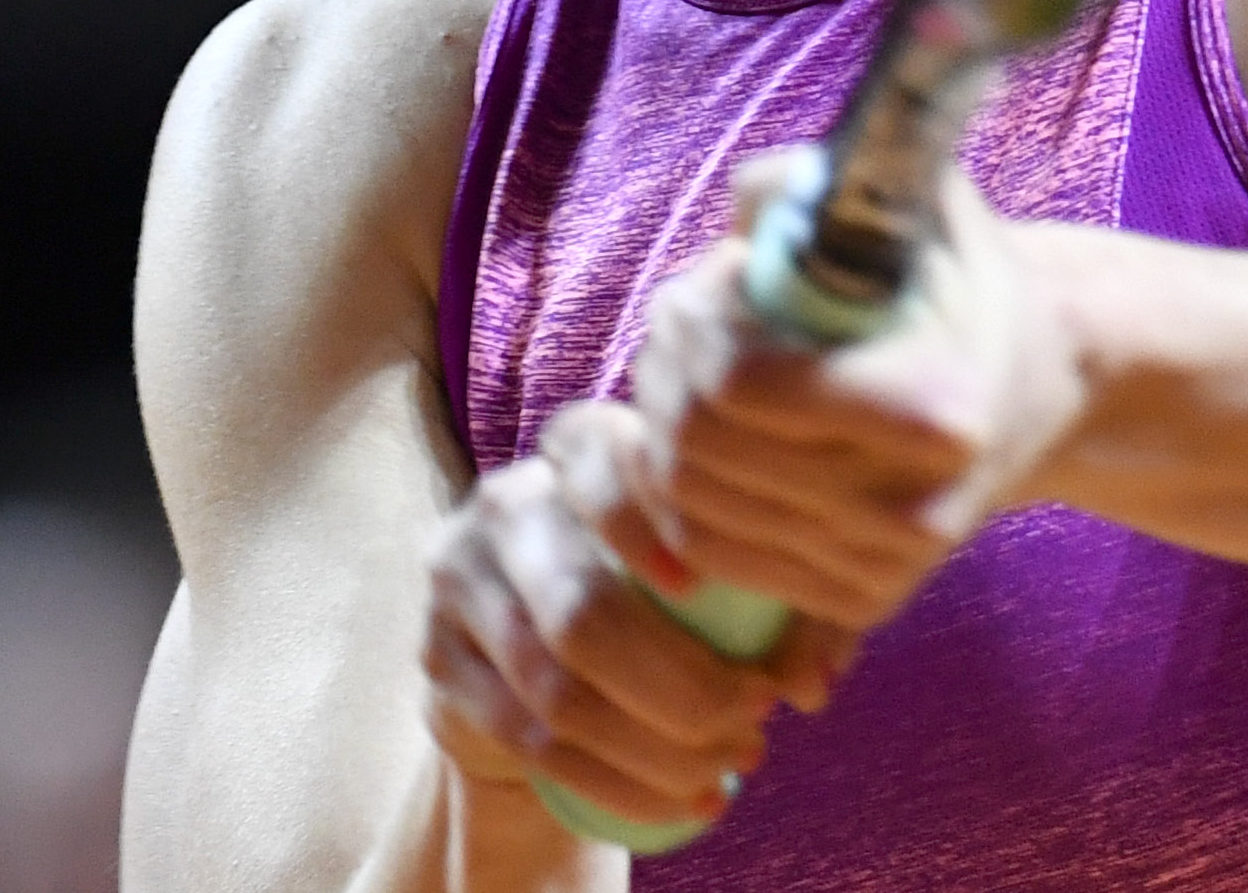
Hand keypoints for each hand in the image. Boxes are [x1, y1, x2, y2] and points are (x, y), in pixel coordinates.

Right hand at [420, 403, 853, 833]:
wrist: (531, 640)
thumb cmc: (655, 589)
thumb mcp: (717, 573)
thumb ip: (777, 608)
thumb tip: (810, 682)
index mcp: (577, 446)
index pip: (601, 460)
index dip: (646, 523)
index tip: (703, 590)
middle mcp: (505, 499)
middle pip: (581, 604)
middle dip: (681, 687)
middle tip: (753, 727)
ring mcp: (459, 577)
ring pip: (554, 684)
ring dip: (652, 748)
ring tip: (723, 773)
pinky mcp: (437, 656)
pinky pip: (528, 736)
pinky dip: (612, 781)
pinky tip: (674, 801)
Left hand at [622, 149, 1087, 628]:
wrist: (1042, 386)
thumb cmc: (966, 280)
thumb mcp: (915, 202)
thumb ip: (813, 187)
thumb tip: (742, 217)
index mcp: (936, 406)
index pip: (741, 382)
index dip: (700, 318)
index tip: (714, 272)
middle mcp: (912, 506)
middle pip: (701, 444)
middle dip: (666, 363)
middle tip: (684, 313)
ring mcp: (883, 566)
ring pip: (690, 501)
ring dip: (661, 421)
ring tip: (693, 362)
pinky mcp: (857, 600)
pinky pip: (713, 551)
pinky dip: (677, 490)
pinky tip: (696, 433)